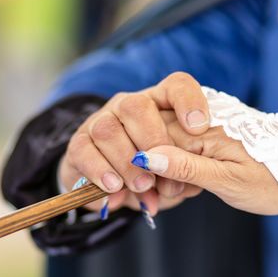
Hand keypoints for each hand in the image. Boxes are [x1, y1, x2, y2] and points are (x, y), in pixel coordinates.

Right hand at [58, 72, 207, 214]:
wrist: (113, 190)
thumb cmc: (155, 176)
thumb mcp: (177, 176)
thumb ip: (182, 175)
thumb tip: (177, 181)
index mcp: (160, 105)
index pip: (176, 85)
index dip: (188, 102)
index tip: (198, 129)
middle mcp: (128, 106)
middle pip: (137, 106)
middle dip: (152, 142)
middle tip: (161, 174)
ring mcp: (100, 122)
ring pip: (108, 130)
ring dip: (126, 163)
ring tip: (142, 186)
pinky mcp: (79, 144)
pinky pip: (84, 152)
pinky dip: (100, 172)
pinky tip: (114, 188)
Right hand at [131, 111, 277, 214]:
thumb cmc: (273, 182)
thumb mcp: (228, 182)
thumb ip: (186, 168)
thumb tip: (147, 157)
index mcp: (207, 127)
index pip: (156, 137)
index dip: (149, 167)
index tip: (157, 191)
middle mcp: (202, 118)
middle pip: (155, 134)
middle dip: (156, 169)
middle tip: (173, 194)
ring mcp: (205, 124)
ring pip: (162, 141)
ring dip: (165, 171)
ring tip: (184, 193)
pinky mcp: (209, 133)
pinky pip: (177, 146)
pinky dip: (176, 170)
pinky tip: (187, 187)